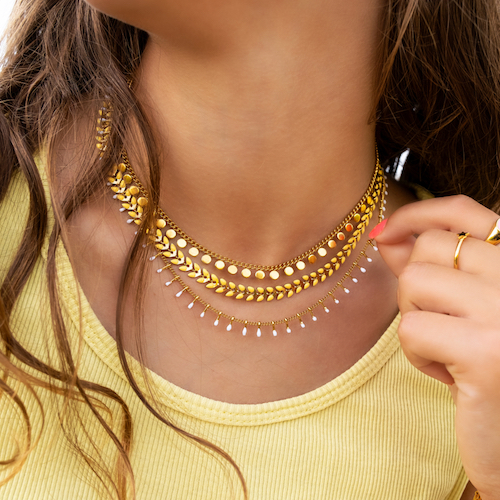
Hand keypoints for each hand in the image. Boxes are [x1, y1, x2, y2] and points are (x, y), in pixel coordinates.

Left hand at [373, 195, 499, 499]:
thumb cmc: (489, 368)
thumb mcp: (462, 308)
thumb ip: (431, 267)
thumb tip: (387, 234)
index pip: (463, 211)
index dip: (417, 214)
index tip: (387, 231)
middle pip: (428, 248)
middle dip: (417, 288)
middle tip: (444, 326)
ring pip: (414, 283)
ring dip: (418, 319)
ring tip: (450, 350)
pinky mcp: (486, 354)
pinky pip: (412, 329)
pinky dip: (419, 355)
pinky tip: (451, 376)